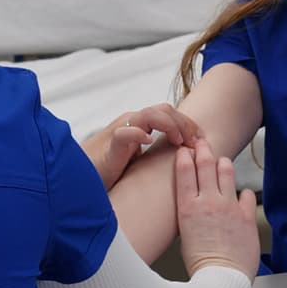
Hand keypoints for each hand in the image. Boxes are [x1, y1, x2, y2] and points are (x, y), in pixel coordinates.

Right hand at [83, 103, 201, 189]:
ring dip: (169, 125)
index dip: (189, 124)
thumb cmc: (110, 169)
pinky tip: (148, 143)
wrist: (83, 178)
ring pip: (149, 114)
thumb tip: (182, 157)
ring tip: (179, 140)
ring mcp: (121, 131)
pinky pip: (125, 133)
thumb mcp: (140, 159)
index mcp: (141, 125)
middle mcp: (133, 122)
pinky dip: (138, 135)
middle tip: (197, 141)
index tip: (203, 140)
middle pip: (165, 109)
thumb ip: (156, 153)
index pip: (170, 114)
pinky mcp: (110, 145)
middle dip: (185, 123)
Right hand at [174, 139, 259, 276]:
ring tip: (222, 161)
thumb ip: (190, 213)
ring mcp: (229, 206)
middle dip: (203, 149)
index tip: (184, 150)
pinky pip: (246, 194)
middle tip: (202, 143)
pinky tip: (241, 195)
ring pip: (226, 171)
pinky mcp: (246, 214)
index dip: (184, 156)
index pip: (184, 171)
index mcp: (188, 207)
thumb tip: (193, 205)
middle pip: (205, 164)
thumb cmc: (201, 263)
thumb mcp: (184, 234)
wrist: (221, 277)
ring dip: (223, 163)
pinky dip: (243, 193)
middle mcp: (208, 202)